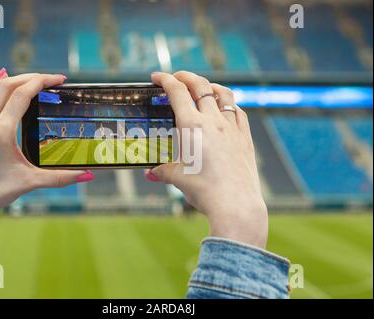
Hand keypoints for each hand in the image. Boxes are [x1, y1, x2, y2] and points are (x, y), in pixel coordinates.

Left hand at [0, 70, 93, 249]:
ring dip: (12, 80)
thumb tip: (87, 175)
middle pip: (6, 85)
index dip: (42, 82)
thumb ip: (61, 178)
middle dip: (31, 77)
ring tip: (31, 81)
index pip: (21, 94)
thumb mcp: (29, 183)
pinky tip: (4, 91)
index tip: (59, 79)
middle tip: (51, 79)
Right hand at [146, 71, 267, 247]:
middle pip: (200, 86)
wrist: (235, 203)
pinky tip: (225, 109)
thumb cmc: (204, 191)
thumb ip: (162, 171)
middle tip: (176, 77)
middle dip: (185, 76)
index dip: (165, 80)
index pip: (177, 92)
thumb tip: (150, 173)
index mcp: (192, 126)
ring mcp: (232, 128)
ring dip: (211, 85)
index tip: (156, 76)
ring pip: (223, 94)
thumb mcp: (177, 179)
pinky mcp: (245, 138)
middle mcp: (213, 121)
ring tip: (203, 87)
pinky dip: (229, 105)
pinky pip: (239, 112)